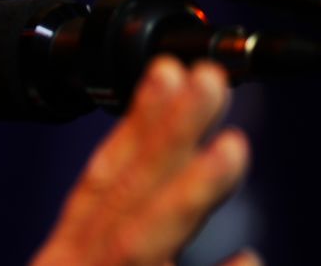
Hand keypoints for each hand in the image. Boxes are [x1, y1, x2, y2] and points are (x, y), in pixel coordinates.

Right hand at [31, 56, 257, 265]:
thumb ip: (149, 254)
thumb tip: (246, 254)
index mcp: (72, 256)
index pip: (104, 179)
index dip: (138, 125)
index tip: (169, 73)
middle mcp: (81, 265)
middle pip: (124, 194)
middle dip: (168, 133)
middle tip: (209, 80)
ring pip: (139, 241)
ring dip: (187, 191)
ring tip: (232, 149)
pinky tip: (249, 259)